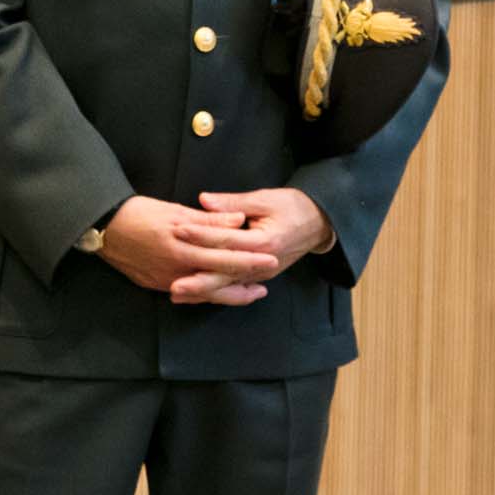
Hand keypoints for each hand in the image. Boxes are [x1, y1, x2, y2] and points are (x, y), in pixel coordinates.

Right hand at [98, 196, 278, 306]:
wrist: (104, 228)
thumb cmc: (140, 213)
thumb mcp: (176, 210)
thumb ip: (209, 220)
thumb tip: (238, 221)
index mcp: (185, 247)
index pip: (225, 254)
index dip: (249, 258)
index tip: (271, 258)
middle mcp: (178, 269)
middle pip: (220, 278)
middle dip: (245, 281)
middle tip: (267, 282)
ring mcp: (167, 281)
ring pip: (206, 293)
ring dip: (230, 294)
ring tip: (251, 293)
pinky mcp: (157, 286)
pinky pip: (189, 295)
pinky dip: (206, 295)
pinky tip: (218, 294)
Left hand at [170, 189, 335, 302]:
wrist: (320, 223)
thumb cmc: (293, 207)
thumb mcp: (265, 198)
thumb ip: (233, 203)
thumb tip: (203, 200)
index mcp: (264, 241)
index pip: (226, 240)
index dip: (201, 235)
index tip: (178, 231)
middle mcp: (262, 263)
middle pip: (225, 274)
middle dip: (198, 281)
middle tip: (174, 286)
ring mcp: (262, 273)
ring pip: (228, 286)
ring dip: (204, 292)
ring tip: (178, 295)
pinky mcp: (260, 276)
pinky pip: (235, 287)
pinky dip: (216, 292)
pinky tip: (198, 296)